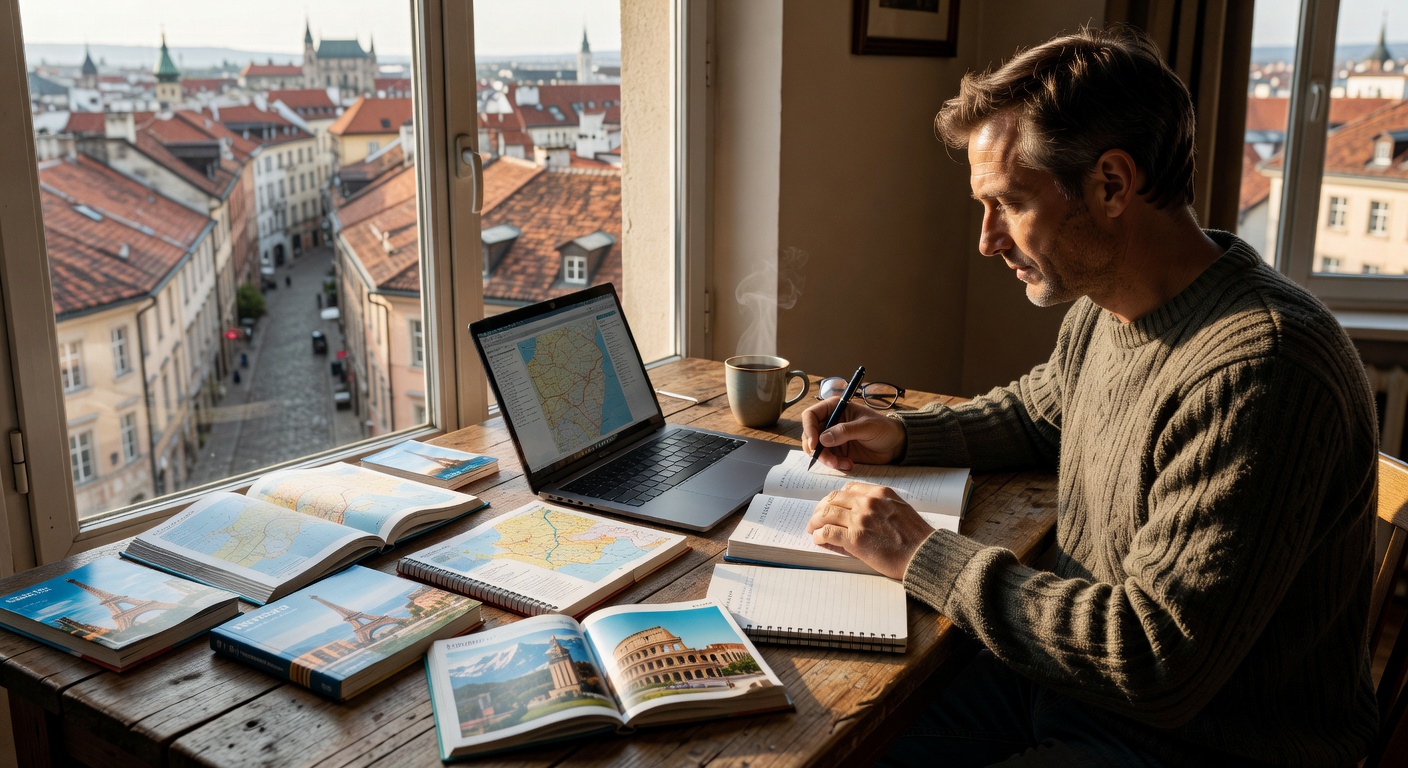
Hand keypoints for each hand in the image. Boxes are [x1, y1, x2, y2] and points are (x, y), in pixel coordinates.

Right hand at [801, 397, 905, 470]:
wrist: (895, 444)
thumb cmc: (884, 428)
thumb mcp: (867, 427)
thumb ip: (845, 431)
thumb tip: (823, 439)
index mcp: (835, 408)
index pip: (811, 415)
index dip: (809, 429)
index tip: (815, 444)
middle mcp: (830, 422)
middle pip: (810, 435)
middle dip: (817, 450)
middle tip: (829, 460)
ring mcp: (833, 438)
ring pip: (817, 450)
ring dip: (827, 459)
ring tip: (844, 464)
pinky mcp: (838, 451)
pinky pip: (828, 459)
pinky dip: (835, 464)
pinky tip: (849, 464)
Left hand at [806, 482, 932, 579]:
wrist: (924, 555)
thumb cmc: (916, 537)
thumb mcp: (899, 509)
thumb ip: (880, 505)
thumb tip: (858, 511)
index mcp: (879, 493)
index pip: (848, 488)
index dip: (836, 497)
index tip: (831, 505)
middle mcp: (868, 502)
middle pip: (833, 499)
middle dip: (821, 508)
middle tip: (816, 517)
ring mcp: (860, 520)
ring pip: (826, 514)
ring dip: (815, 522)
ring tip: (813, 529)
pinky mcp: (855, 539)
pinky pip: (828, 532)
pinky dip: (819, 535)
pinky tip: (818, 539)